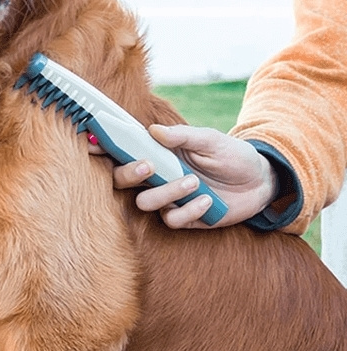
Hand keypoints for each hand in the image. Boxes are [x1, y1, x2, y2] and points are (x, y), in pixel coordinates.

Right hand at [88, 124, 278, 228]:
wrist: (261, 180)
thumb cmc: (231, 154)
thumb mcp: (210, 139)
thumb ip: (181, 136)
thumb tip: (153, 130)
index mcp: (159, 153)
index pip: (124, 150)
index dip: (104, 147)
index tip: (91, 142)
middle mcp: (158, 175)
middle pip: (122, 180)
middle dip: (127, 173)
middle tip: (148, 164)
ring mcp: (170, 197)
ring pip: (146, 202)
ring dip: (167, 192)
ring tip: (195, 182)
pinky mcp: (186, 217)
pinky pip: (172, 220)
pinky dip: (189, 210)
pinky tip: (207, 200)